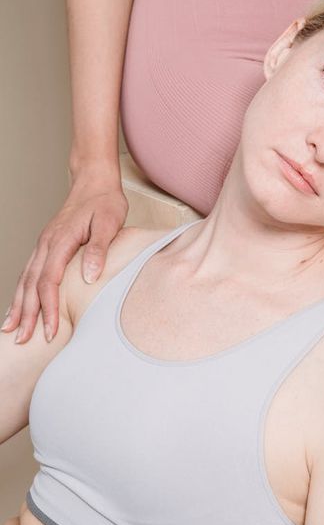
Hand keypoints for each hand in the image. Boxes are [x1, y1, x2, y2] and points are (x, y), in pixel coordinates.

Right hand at [1, 169, 128, 343]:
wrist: (94, 183)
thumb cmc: (105, 202)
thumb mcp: (109, 222)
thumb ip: (99, 249)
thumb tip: (90, 277)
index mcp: (61, 241)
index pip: (49, 281)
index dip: (48, 308)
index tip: (49, 330)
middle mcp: (47, 244)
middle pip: (31, 285)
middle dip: (27, 314)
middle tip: (23, 341)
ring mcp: (44, 245)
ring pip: (25, 279)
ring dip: (19, 306)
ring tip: (12, 330)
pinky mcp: (47, 246)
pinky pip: (29, 272)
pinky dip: (21, 292)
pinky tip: (19, 306)